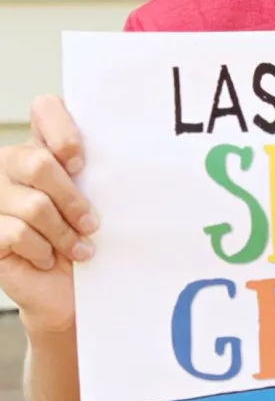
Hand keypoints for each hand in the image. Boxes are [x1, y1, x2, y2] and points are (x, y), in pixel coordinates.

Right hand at [0, 96, 97, 333]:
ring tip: (78, 249)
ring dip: (64, 233)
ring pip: (33, 205)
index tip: (81, 163)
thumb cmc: (88, 241)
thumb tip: (135, 158)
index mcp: (44, 148)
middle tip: (91, 223)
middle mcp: (13, 165)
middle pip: (37, 162)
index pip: (45, 108)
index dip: (62, 131)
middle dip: (72, 199)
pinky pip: (17, 233)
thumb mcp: (101, 204)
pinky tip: (49, 259)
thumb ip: (101, 175)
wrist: (71, 292)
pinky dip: (44, 251)